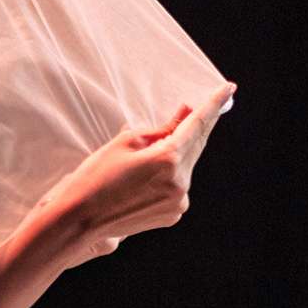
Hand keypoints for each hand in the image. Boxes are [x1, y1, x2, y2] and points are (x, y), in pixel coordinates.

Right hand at [31, 81, 236, 268]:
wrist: (80, 219)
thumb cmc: (96, 177)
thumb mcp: (125, 143)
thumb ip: (161, 129)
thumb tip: (184, 116)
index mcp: (168, 160)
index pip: (197, 124)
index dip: (213, 104)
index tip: (228, 88)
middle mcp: (180, 182)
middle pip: (195, 145)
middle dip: (193, 127)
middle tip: (187, 109)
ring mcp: (179, 202)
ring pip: (186, 166)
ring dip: (176, 154)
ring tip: (146, 157)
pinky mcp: (173, 214)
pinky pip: (178, 185)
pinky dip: (170, 175)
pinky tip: (145, 178)